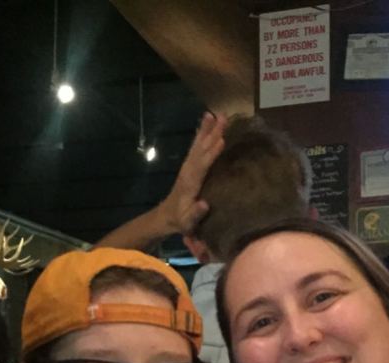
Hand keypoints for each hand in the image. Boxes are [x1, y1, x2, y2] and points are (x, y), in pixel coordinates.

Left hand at [157, 111, 226, 233]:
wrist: (166, 216)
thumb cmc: (181, 221)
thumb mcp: (188, 222)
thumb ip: (195, 214)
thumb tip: (204, 204)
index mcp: (190, 183)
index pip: (202, 165)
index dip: (211, 153)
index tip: (221, 140)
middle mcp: (188, 171)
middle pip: (201, 149)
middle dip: (211, 133)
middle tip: (222, 117)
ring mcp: (188, 166)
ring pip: (198, 145)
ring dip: (206, 129)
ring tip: (214, 114)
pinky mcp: (189, 165)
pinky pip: (196, 147)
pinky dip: (201, 134)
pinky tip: (206, 124)